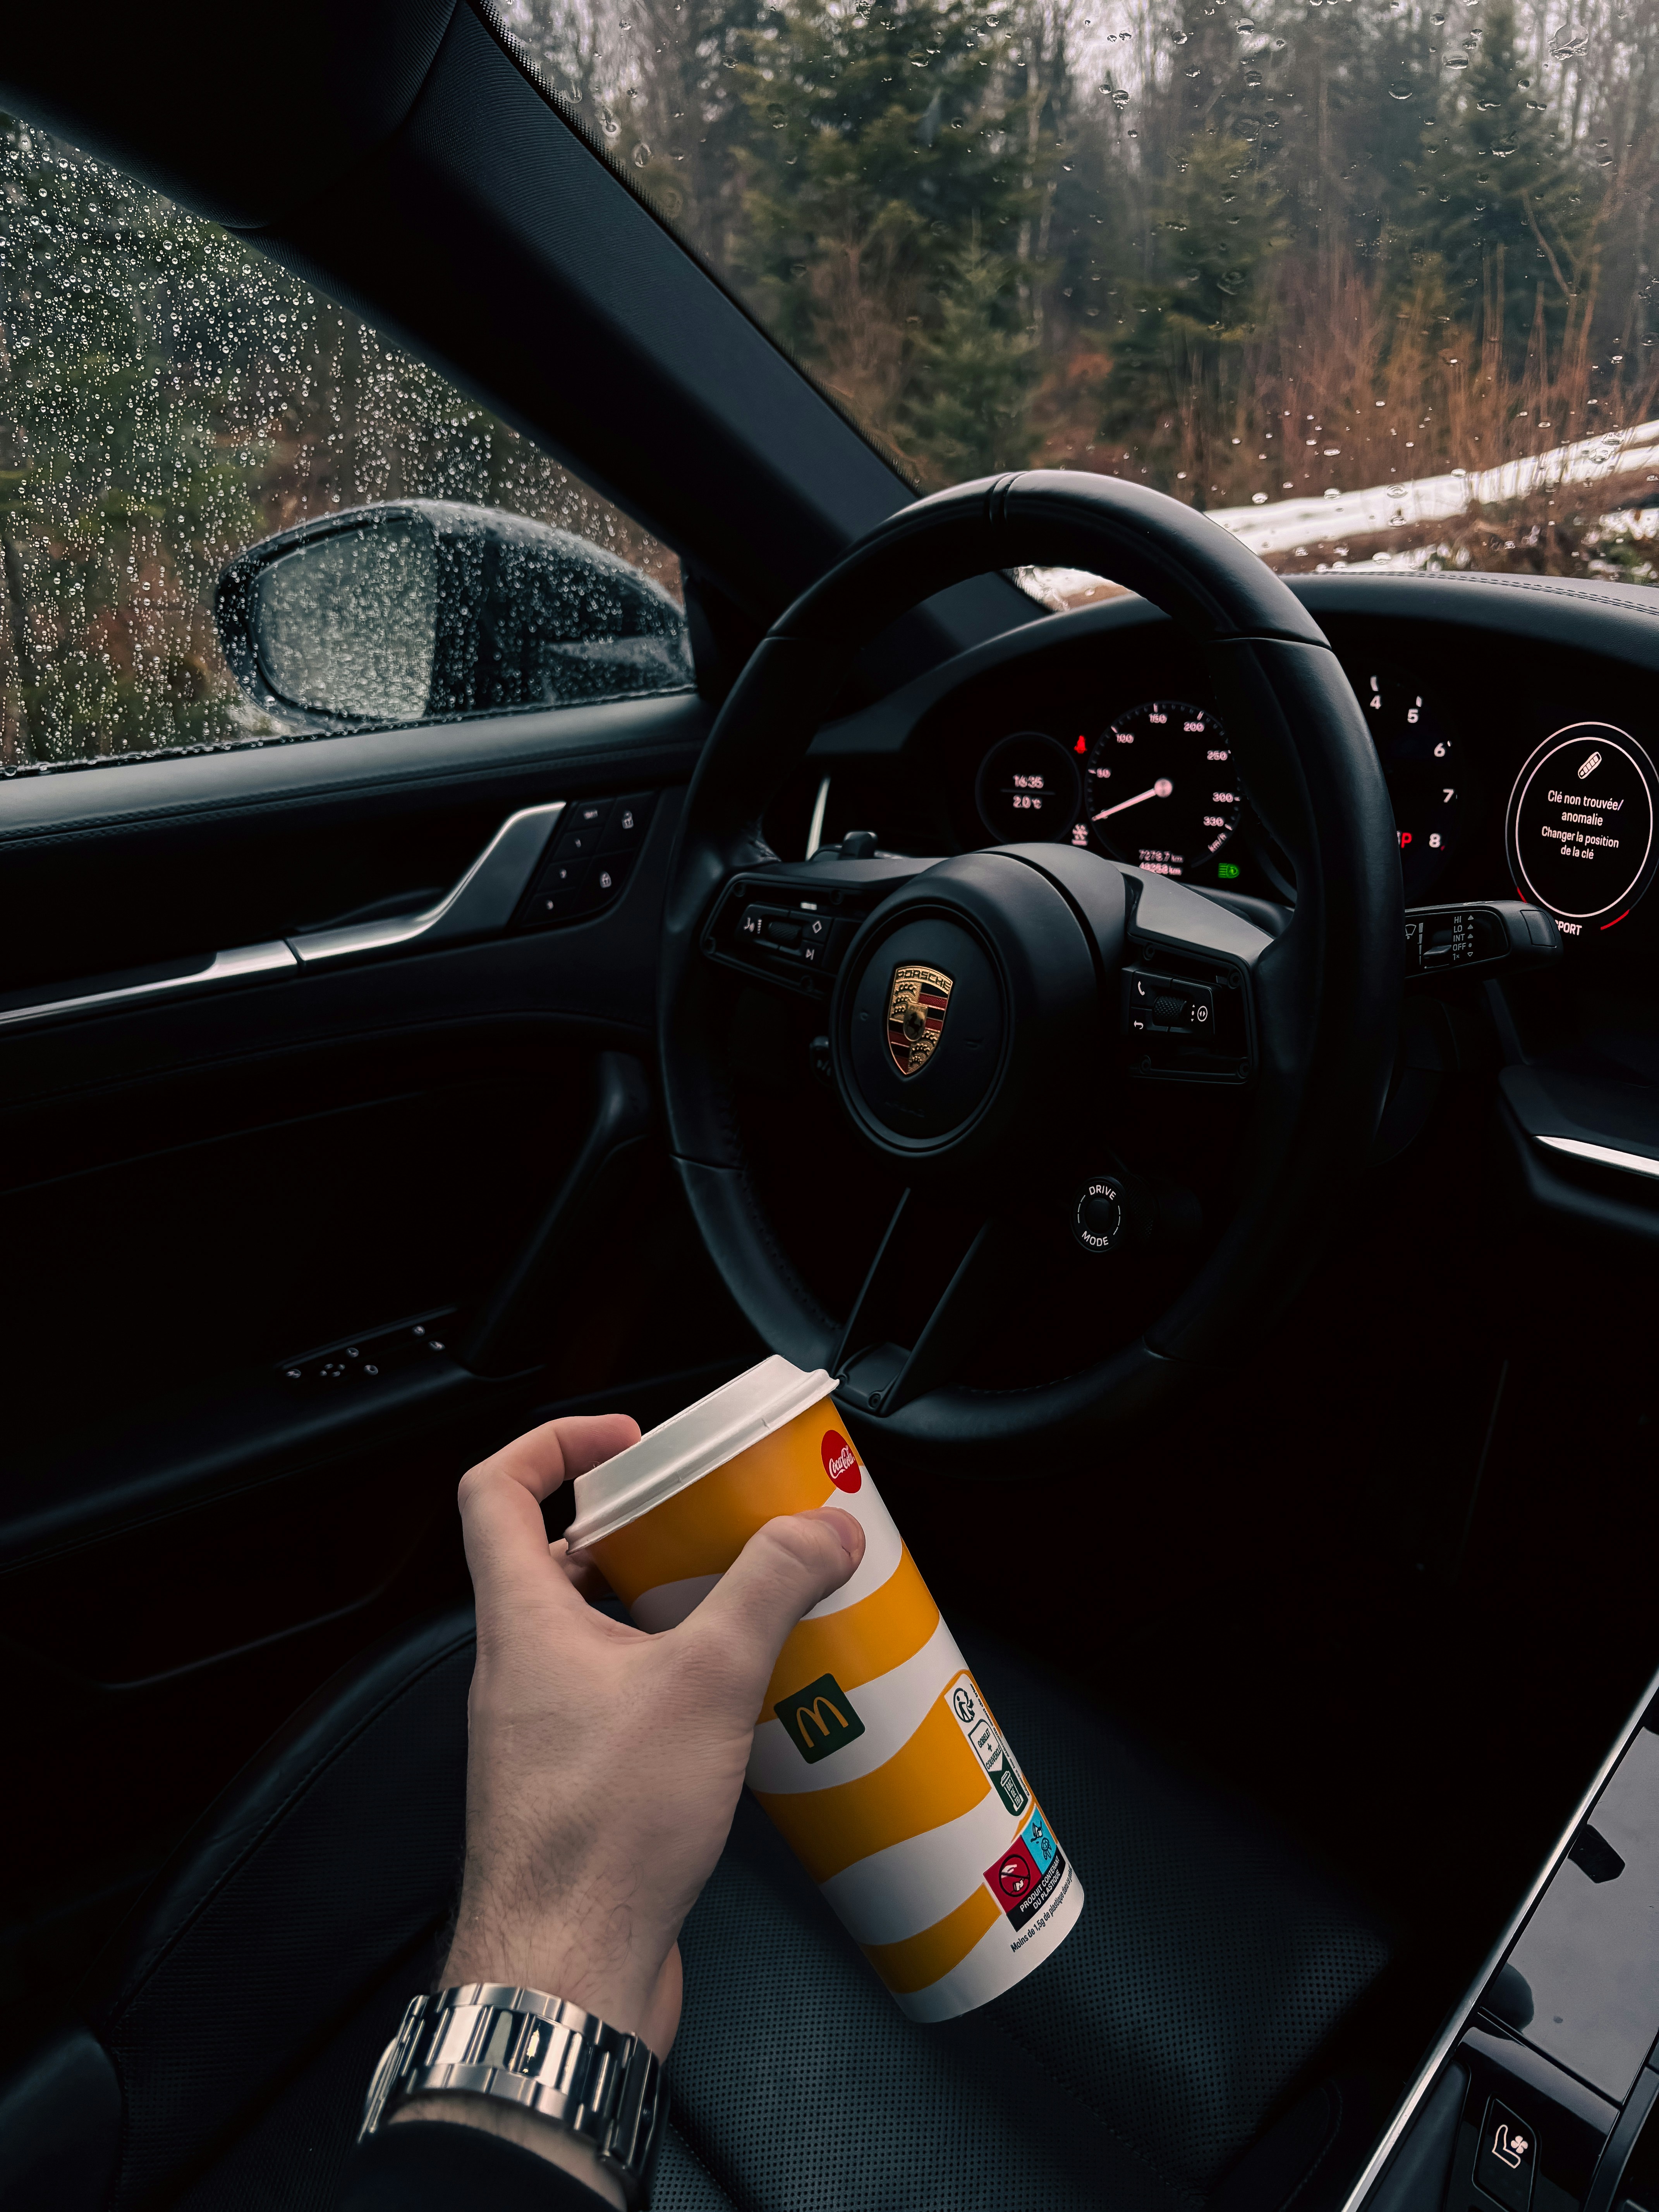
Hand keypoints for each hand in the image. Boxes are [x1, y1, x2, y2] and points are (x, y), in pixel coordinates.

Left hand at [438, 1412, 864, 2059]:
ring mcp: (540, 1732)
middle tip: (707, 1520)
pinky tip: (734, 1704)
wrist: (568, 1972)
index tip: (625, 1438)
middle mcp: (517, 1671)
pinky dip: (669, 1680)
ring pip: (592, 1634)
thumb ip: (766, 1590)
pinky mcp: (575, 1786)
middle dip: (637, 1529)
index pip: (496, 1490)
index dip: (553, 1442)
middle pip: (555, 1559)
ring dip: (659, 1608)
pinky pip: (616, 1700)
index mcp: (521, 1622)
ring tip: (740, 1605)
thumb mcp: (706, 1681)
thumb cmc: (602, 1836)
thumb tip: (818, 1528)